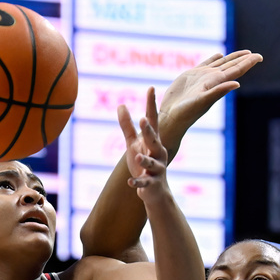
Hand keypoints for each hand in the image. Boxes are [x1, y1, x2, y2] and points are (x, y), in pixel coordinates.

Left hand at [118, 87, 169, 202]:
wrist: (155, 191)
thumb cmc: (143, 163)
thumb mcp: (133, 144)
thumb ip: (127, 126)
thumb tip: (121, 104)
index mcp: (153, 141)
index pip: (153, 120)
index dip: (151, 105)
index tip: (151, 88)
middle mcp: (158, 153)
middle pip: (154, 140)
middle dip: (149, 131)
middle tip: (143, 119)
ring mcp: (156, 169)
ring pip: (151, 163)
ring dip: (144, 160)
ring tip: (137, 157)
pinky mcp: (151, 183)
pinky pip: (144, 182)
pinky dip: (137, 182)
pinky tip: (130, 181)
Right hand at [159, 50, 262, 135]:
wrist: (170, 118)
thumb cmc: (186, 113)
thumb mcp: (203, 101)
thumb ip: (218, 91)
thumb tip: (237, 83)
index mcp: (217, 83)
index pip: (237, 70)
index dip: (248, 63)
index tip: (260, 56)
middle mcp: (212, 79)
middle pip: (232, 66)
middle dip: (244, 59)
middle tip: (256, 54)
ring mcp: (202, 77)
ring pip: (221, 64)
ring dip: (232, 58)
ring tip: (243, 53)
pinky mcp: (191, 76)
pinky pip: (206, 63)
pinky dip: (214, 59)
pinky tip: (219, 55)